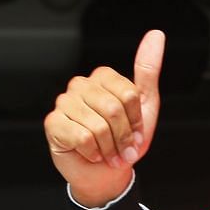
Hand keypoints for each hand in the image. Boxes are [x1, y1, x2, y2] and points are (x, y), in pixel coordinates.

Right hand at [44, 29, 164, 208]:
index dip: (136, 120)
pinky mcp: (53, 122)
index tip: (134, 131)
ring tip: (107, 153)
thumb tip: (156, 34)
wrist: (106, 174)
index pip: (129, 94)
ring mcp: (64, 102)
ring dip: (109, 148)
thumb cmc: (124, 141)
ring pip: (98, 126)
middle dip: (123, 137)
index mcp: (102, 78)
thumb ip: (148, 71)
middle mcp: (80, 85)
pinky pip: (82, 137)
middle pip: (113, 109)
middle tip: (121, 148)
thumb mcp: (145, 108)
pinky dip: (93, 153)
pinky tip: (90, 153)